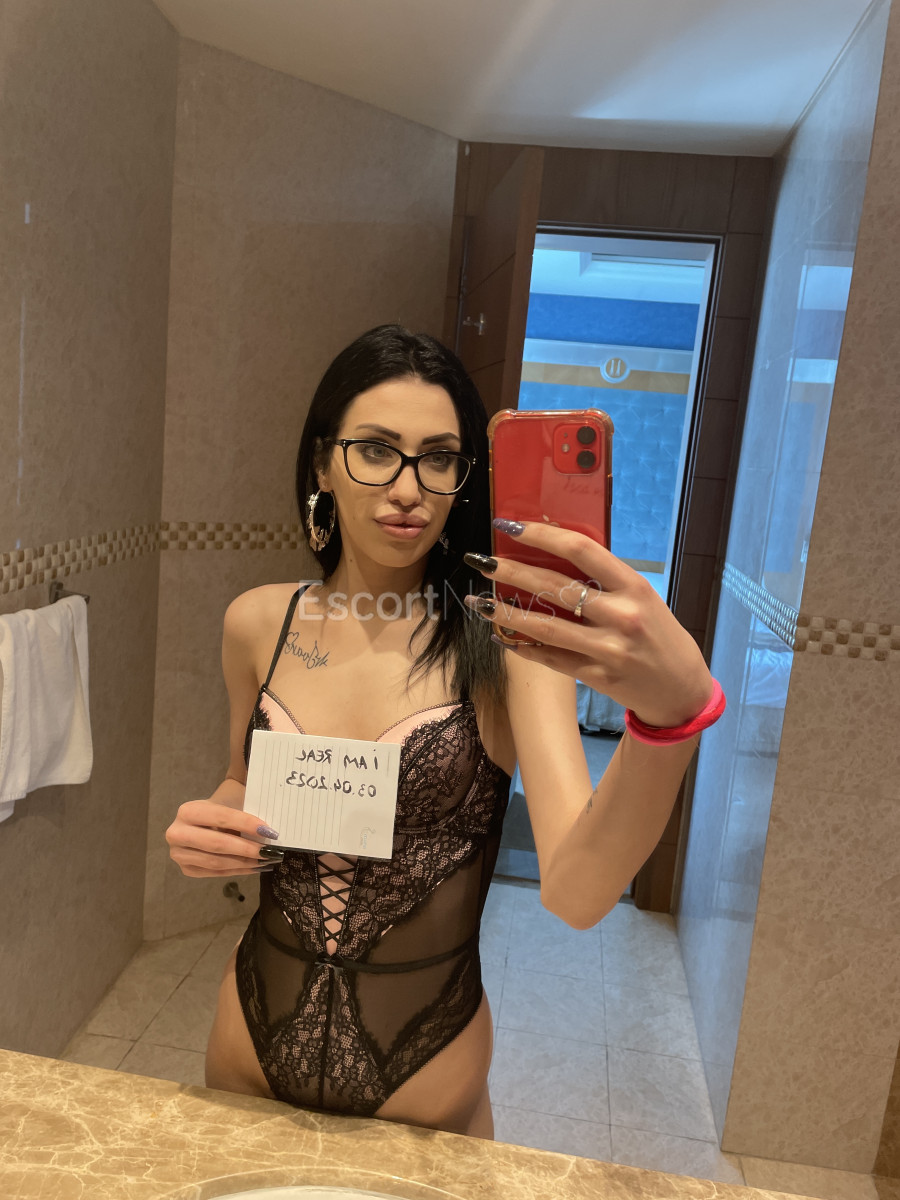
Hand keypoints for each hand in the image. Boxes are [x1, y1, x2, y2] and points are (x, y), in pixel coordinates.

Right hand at [165, 797, 283, 877]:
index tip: (269, 831)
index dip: (246, 824)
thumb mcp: (232, 800)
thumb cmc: (224, 805)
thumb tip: (269, 830)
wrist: (207, 816)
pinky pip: (216, 873)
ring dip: (245, 863)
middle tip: (271, 851)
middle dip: (246, 849)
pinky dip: (238, 870)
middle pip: (217, 844)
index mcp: (188, 811)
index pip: (221, 817)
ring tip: (267, 860)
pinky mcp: (187, 869)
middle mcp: (177, 833)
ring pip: (216, 862)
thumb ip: (247, 809)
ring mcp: (179, 854)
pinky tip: (256, 867)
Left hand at [464, 521, 713, 728]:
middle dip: (511, 571)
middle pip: (554, 586)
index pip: (580, 550)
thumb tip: (550, 555)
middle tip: (482, 561)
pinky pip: (550, 658)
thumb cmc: (659, 634)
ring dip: (506, 612)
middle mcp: (620, 616)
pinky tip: (501, 635)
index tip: (509, 527)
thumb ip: (604, 580)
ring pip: (545, 626)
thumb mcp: (641, 597)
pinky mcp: (596, 677)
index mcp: (633, 586)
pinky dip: (522, 646)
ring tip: (480, 602)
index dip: (540, 535)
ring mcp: (607, 649)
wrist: (682, 689)